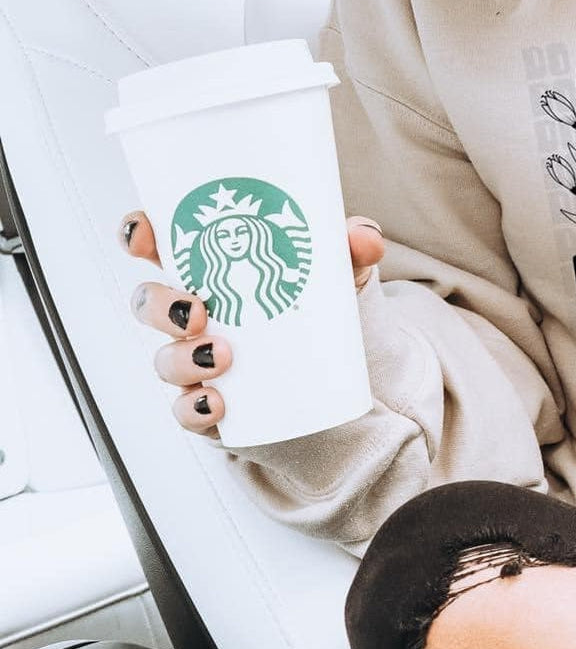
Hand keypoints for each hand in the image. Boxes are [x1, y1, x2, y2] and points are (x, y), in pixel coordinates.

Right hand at [118, 210, 385, 437]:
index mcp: (211, 269)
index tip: (144, 236)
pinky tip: (216, 404)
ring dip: (181, 357)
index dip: (139, 236)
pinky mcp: (212, 406)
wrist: (350, 377)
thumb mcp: (343, 273)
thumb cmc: (326, 308)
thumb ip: (354, 249)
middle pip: (148, 303)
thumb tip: (362, 239)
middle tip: (196, 309)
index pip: (156, 245)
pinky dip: (194, 409)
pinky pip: (186, 412)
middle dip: (159, 305)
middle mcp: (194, 315)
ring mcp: (197, 362)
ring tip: (221, 355)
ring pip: (164, 359)